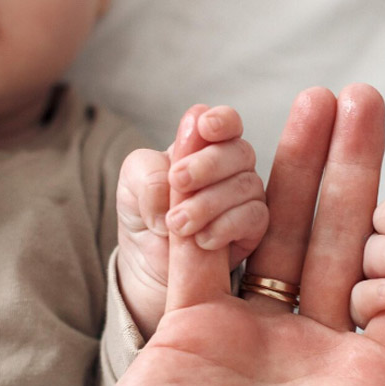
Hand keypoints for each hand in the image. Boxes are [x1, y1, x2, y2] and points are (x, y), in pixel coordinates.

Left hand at [115, 105, 266, 337]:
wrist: (150, 264)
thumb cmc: (144, 215)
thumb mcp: (130, 185)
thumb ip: (147, 170)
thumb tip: (173, 181)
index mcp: (204, 146)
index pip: (226, 123)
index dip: (222, 120)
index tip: (205, 127)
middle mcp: (231, 168)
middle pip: (240, 151)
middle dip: (209, 164)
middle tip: (178, 182)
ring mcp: (246, 198)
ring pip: (248, 186)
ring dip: (209, 203)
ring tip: (177, 224)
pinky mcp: (254, 230)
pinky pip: (255, 218)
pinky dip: (226, 226)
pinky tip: (202, 240)